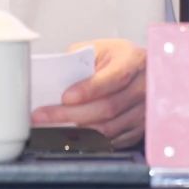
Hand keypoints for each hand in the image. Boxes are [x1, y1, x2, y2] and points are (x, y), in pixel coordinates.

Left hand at [31, 38, 146, 148]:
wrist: (142, 70)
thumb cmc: (118, 58)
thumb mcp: (100, 48)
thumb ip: (80, 58)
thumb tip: (56, 76)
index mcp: (133, 60)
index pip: (113, 78)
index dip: (88, 90)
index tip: (65, 97)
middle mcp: (142, 87)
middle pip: (108, 107)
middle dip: (72, 114)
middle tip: (45, 116)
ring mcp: (143, 110)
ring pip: (109, 128)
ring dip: (77, 131)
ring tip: (52, 127)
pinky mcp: (139, 128)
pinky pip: (113, 140)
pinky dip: (90, 140)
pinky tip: (72, 135)